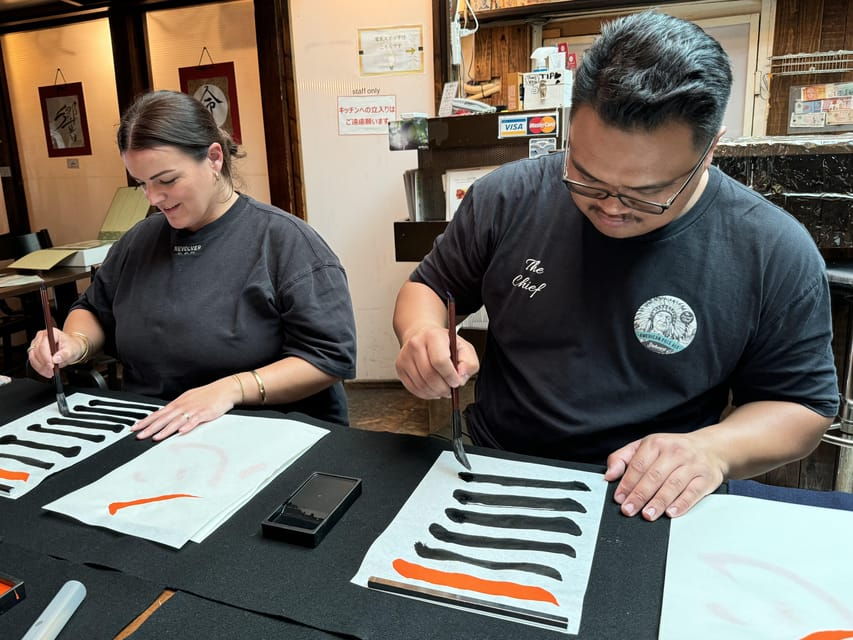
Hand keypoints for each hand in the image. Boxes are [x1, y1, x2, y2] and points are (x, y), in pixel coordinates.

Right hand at [28, 328, 85, 377]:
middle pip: (36, 351)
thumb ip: (64, 354)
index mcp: (51, 333)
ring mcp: (36, 343)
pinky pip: (33, 361)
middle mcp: (41, 337)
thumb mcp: (72, 350)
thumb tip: (56, 359)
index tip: (51, 365)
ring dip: (40, 367)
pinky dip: (39, 368)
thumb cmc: (72, 346)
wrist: (71, 348)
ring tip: (50, 372)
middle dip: (43, 363)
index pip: (43, 345)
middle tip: (51, 371)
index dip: (46, 357)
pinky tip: (46, 371)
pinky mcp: (34, 351)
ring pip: (32, 357)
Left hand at [132, 377, 240, 440]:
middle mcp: (183, 406)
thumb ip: (177, 408)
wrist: (224, 389)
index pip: (158, 413)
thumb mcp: (188, 399)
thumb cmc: (207, 395)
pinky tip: (181, 432)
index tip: (134, 428)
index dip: (146, 421)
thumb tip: (165, 414)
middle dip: (150, 428)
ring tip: (156, 438)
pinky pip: (194, 421)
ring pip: (176, 421)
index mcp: (178, 403)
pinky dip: (187, 426)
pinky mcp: (205, 413)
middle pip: (164, 418)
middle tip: (139, 436)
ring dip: (165, 430)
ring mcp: (193, 409)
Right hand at [395, 325, 479, 398]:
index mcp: (433, 336)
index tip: (456, 382)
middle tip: (450, 389)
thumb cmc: (444, 343)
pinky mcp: (400, 367)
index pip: (440, 361)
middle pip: (429, 375)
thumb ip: (469, 363)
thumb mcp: (464, 347)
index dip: (450, 376)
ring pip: (421, 384)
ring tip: (443, 389)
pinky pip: (413, 388)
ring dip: (435, 392)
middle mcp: (416, 344)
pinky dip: (425, 394)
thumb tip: (461, 376)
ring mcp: (405, 356)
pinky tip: (433, 389)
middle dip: (443, 388)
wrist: (422, 335)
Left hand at [604, 432, 726, 519]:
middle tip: (629, 510)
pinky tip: (671, 513)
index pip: (638, 465)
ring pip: (672, 485)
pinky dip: (681, 504)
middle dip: (640, 495)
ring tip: (647, 515)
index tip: (619, 498)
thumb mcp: (646, 446)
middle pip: (654, 476)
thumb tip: (609, 475)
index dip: (627, 483)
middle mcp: (675, 452)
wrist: (710, 447)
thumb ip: (623, 458)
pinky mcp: (706, 478)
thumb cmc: (673, 450)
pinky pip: (692, 493)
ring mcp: (692, 465)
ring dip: (658, 502)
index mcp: (656, 443)